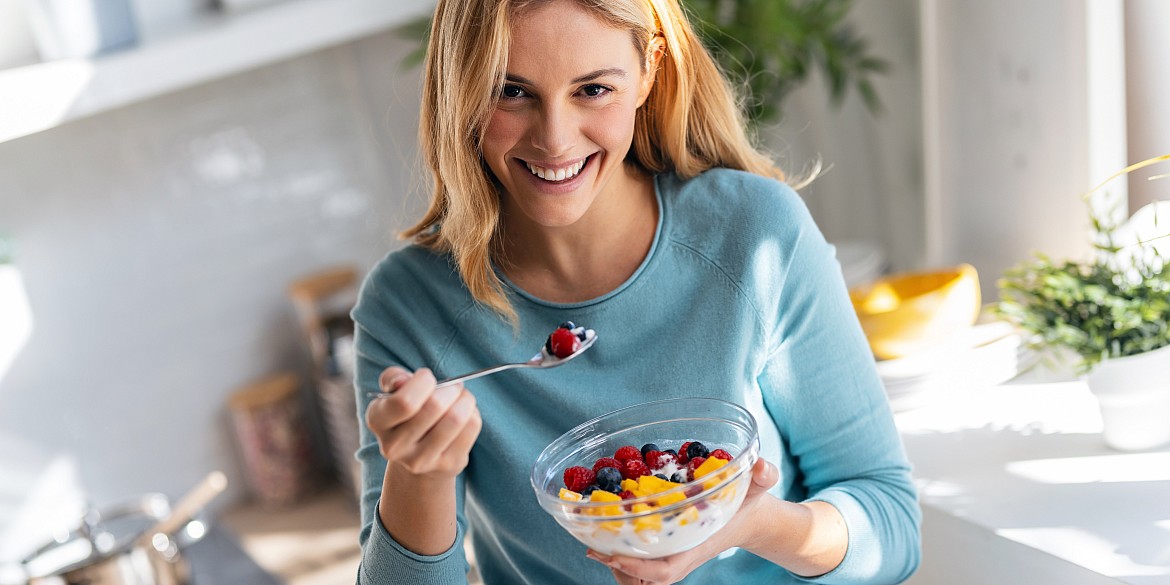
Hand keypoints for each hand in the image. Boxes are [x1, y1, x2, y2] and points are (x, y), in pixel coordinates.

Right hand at [364, 366, 481, 478]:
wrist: (418, 454)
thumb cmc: (408, 413)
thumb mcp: (394, 392)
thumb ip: (394, 378)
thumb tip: (402, 380)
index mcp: (377, 421)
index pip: (404, 402)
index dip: (423, 382)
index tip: (426, 377)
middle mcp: (394, 446)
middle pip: (435, 406)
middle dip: (450, 388)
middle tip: (453, 386)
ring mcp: (420, 460)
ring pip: (455, 418)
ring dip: (465, 399)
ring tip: (462, 397)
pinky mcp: (447, 465)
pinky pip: (471, 428)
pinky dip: (473, 413)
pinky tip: (465, 414)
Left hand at [586, 458, 778, 584]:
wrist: (750, 517)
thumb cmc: (750, 504)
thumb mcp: (757, 488)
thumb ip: (763, 477)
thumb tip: (762, 467)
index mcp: (697, 546)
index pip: (664, 570)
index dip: (637, 566)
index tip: (613, 555)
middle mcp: (682, 554)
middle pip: (644, 577)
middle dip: (619, 567)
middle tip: (593, 547)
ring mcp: (673, 554)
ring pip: (639, 572)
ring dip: (616, 560)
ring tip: (593, 539)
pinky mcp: (666, 547)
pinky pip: (640, 559)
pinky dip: (621, 550)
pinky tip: (606, 531)